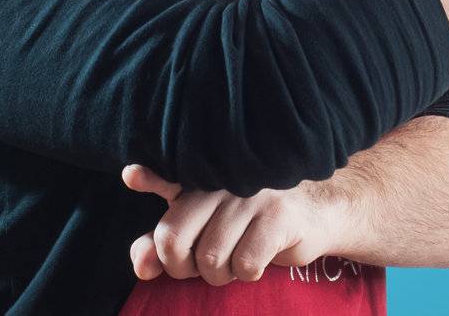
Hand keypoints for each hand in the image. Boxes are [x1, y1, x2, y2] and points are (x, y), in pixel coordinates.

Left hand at [121, 164, 350, 285]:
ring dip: (221, 275)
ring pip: (211, 259)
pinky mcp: (278, 216)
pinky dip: (248, 274)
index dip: (150, 179)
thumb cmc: (251, 225)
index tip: (132, 175)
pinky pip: (245, 264)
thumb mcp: (205, 232)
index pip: (168, 181)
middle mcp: (223, 182)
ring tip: (237, 258)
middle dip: (181, 267)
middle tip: (200, 267)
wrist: (316, 216)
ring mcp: (251, 196)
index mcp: (202, 179)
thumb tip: (141, 266)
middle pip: (174, 237)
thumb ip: (167, 246)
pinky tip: (260, 256)